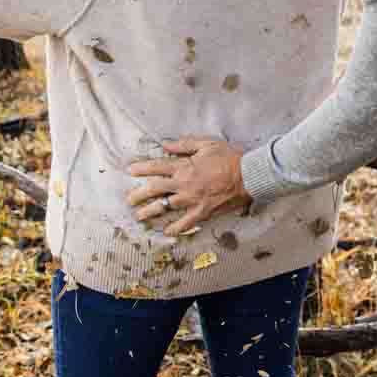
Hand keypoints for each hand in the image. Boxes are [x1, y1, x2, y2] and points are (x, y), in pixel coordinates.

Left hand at [127, 136, 248, 236]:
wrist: (248, 175)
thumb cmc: (229, 157)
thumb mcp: (207, 144)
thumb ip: (184, 144)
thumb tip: (165, 145)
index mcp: (184, 166)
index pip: (157, 167)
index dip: (142, 168)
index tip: (131, 171)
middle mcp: (184, 184)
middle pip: (154, 189)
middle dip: (138, 194)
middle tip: (129, 199)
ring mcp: (191, 200)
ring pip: (165, 207)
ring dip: (150, 212)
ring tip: (140, 216)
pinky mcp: (202, 211)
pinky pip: (185, 223)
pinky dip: (175, 229)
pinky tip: (166, 232)